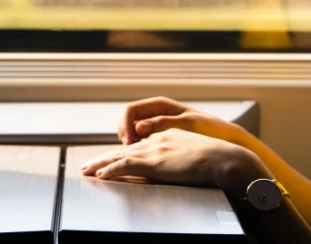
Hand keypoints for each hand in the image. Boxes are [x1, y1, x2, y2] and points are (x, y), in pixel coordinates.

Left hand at [80, 128, 270, 194]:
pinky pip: (127, 164)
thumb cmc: (216, 161)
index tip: (110, 161)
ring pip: (121, 155)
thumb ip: (178, 157)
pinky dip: (112, 169)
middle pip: (125, 148)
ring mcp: (156, 148)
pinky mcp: (155, 160)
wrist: (224, 158)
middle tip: (87, 165)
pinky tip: (101, 175)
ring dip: (101, 163)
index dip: (122, 153)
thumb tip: (170, 167)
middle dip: (104, 157)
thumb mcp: (193, 154)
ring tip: (86, 171)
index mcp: (168, 136)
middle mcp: (158, 139)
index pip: (139, 145)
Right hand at [118, 96, 247, 146]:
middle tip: (128, 153)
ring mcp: (157, 126)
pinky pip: (142, 142)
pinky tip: (142, 160)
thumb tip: (138, 127)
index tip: (128, 143)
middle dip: (123, 135)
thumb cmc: (209, 128)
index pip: (130, 110)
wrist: (226, 139)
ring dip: (129, 144)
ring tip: (133, 158)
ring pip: (132, 133)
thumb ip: (162, 124)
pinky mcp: (161, 139)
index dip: (124, 126)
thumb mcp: (187, 124)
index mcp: (160, 104)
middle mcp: (156, 113)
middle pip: (127, 121)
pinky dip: (137, 150)